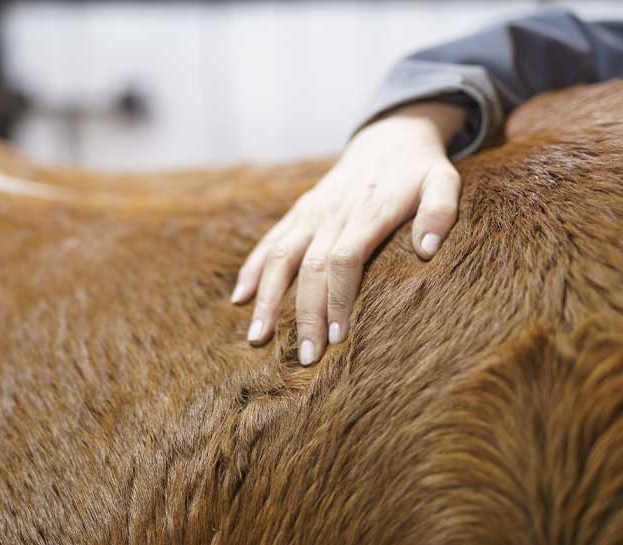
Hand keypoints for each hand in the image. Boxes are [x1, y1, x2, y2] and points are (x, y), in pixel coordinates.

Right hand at [231, 101, 466, 364]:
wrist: (388, 137)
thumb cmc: (420, 170)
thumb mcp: (443, 182)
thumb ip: (440, 211)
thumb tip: (427, 251)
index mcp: (367, 212)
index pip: (344, 260)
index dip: (338, 298)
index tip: (338, 336)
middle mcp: (331, 214)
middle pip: (309, 268)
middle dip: (304, 314)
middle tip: (306, 356)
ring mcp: (309, 214)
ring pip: (279, 258)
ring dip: (266, 299)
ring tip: (257, 339)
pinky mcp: (298, 213)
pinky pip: (269, 243)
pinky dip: (251, 270)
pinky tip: (240, 299)